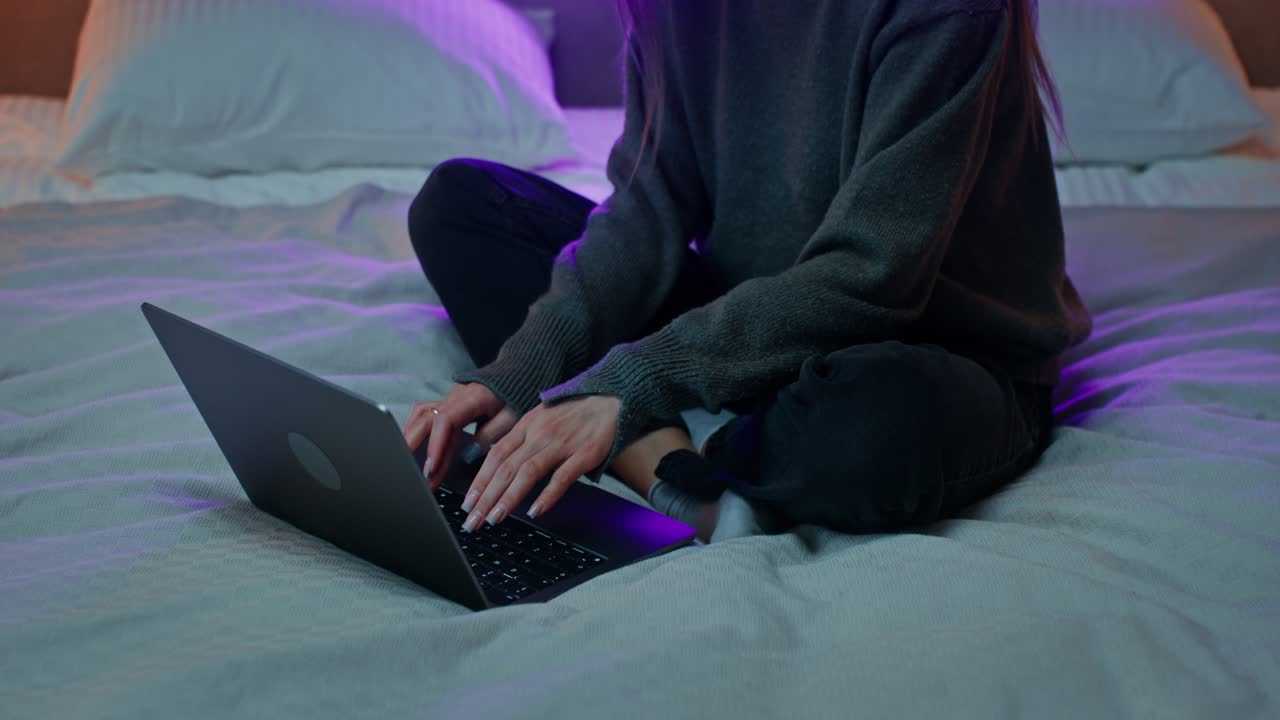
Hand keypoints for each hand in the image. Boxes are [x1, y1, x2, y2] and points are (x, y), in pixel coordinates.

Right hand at [402, 383, 518, 490]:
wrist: (514, 376)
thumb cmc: (515, 397)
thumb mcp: (511, 417)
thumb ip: (489, 435)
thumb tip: (467, 455)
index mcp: (471, 398)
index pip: (445, 421)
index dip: (436, 445)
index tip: (431, 467)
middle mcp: (455, 397)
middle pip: (424, 417)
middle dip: (413, 446)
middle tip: (409, 472)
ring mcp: (449, 399)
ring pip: (420, 416)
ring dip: (412, 440)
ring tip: (408, 464)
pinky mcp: (447, 405)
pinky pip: (425, 417)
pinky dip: (417, 433)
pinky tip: (414, 449)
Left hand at [459, 395, 619, 531]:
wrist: (612, 398)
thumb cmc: (576, 412)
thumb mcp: (541, 418)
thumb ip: (522, 440)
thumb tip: (499, 467)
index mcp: (527, 425)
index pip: (495, 454)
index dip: (479, 480)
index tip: (468, 503)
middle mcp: (540, 433)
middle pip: (506, 467)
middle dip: (486, 496)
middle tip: (473, 520)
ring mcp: (563, 443)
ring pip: (528, 472)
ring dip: (508, 498)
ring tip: (495, 518)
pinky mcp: (585, 453)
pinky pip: (562, 476)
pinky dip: (547, 495)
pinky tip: (535, 511)